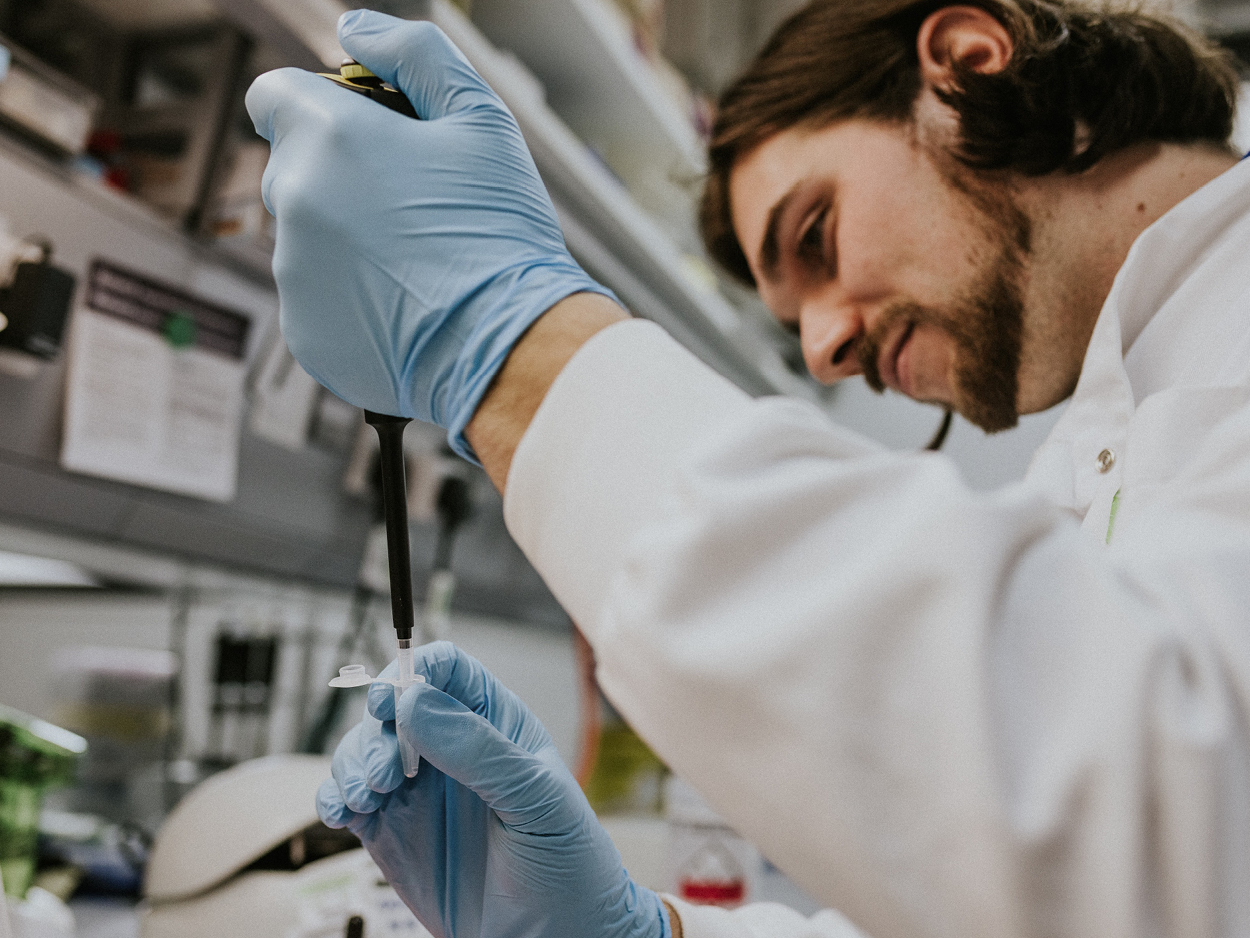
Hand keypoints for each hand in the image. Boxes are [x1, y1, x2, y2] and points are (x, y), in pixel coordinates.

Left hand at [245, 11, 615, 460]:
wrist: (511, 345)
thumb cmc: (501, 233)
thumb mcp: (481, 119)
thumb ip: (413, 55)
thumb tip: (354, 30)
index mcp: (328, 136)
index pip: (273, 94)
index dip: (317, 105)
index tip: (360, 132)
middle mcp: (293, 200)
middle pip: (292, 169)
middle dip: (337, 176)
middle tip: (411, 204)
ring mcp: (293, 272)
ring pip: (305, 237)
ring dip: (345, 240)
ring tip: (417, 263)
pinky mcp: (304, 332)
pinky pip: (316, 298)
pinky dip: (350, 299)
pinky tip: (405, 305)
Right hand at [317, 641, 668, 937]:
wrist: (559, 936)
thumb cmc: (568, 862)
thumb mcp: (536, 799)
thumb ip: (478, 749)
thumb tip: (416, 700)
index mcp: (494, 725)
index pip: (447, 671)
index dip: (413, 672)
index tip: (390, 699)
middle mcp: (451, 748)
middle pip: (393, 707)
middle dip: (377, 731)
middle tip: (384, 774)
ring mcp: (418, 790)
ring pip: (364, 750)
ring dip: (351, 764)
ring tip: (364, 798)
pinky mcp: (392, 831)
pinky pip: (348, 799)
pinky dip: (333, 798)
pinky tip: (342, 814)